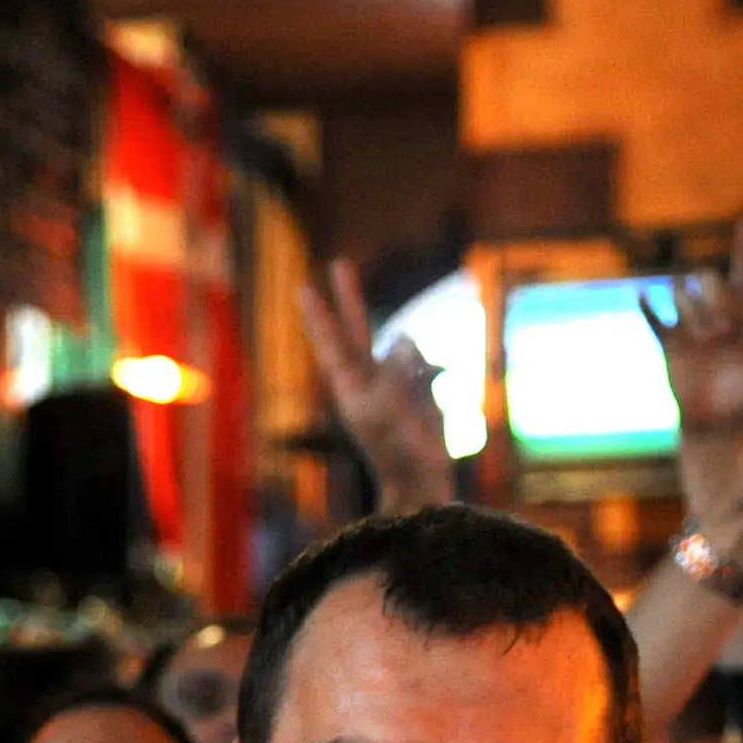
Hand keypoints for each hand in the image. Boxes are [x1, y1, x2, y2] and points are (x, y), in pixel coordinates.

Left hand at [295, 256, 456, 513]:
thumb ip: (394, 363)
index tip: (304, 288)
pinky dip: (434, 372)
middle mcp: (368, 377)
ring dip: (415, 360)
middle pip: (356, 327)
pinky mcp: (420, 389)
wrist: (419, 479)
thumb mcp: (387, 402)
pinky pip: (428, 363)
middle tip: (339, 263)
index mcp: (349, 384)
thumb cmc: (395, 445)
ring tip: (414, 401)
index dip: (320, 315)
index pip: (331, 341)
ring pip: (405, 345)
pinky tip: (437, 390)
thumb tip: (406, 336)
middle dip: (350, 297)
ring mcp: (394, 382)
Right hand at [646, 221, 742, 454]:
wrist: (720, 427)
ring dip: (689, 308)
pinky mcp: (670, 345)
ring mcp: (693, 328)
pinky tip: (646, 297)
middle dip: (712, 299)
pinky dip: (649, 307)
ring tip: (701, 338)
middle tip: (720, 334)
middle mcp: (718, 315)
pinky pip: (655, 320)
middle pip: (709, 278)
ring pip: (682, 291)